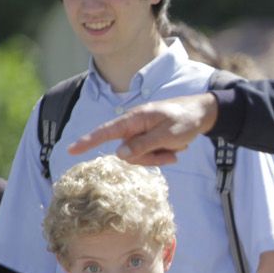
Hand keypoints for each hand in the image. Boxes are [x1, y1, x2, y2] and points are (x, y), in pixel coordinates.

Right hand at [66, 93, 218, 165]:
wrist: (202, 114)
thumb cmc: (185, 120)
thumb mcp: (167, 135)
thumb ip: (143, 145)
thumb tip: (120, 154)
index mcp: (134, 119)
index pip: (106, 132)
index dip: (87, 141)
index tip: (71, 149)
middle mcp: (133, 126)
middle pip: (127, 153)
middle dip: (148, 158)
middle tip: (171, 152)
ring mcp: (140, 134)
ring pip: (138, 158)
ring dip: (158, 158)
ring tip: (176, 149)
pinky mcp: (147, 140)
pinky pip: (148, 156)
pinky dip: (162, 156)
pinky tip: (176, 149)